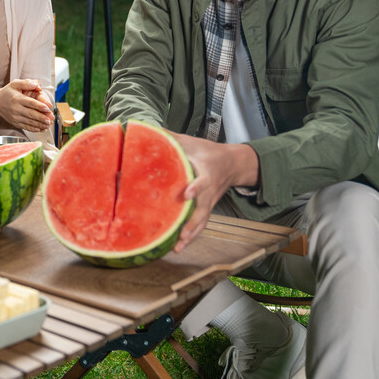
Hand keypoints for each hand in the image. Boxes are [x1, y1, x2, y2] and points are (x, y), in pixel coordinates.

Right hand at [0, 79, 54, 131]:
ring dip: (40, 124)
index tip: (47, 108)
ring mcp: (15, 117)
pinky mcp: (15, 123)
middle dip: (41, 117)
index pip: (30, 103)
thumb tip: (38, 86)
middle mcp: (16, 109)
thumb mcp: (15, 84)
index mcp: (17, 99)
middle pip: (31, 114)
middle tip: (50, 119)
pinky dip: (34, 129)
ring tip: (48, 125)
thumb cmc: (7, 92)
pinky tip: (40, 129)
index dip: (39, 106)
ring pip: (29, 122)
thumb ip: (27, 83)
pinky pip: (26, 127)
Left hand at [172, 133, 258, 252]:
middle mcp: (209, 191)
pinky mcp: (206, 208)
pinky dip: (191, 236)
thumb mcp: (191, 142)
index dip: (196, 188)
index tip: (186, 194)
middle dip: (192, 224)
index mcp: (207, 173)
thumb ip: (170, 138)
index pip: (202, 182)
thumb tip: (145, 131)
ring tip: (178, 248)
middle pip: (203, 210)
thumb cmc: (208, 151)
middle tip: (181, 235)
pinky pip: (200, 224)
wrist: (233, 163)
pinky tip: (178, 246)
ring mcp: (209, 202)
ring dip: (191, 235)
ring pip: (202, 221)